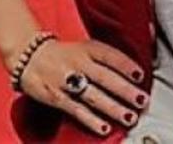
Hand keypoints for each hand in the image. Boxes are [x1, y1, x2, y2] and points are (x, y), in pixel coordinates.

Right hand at [16, 38, 148, 136]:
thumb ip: (109, 55)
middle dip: (125, 91)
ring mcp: (67, 82)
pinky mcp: (57, 98)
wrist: (30, 57)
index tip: (140, 75)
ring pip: (93, 96)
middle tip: (142, 100)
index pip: (110, 56)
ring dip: (113, 108)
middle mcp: (79, 64)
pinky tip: (104, 128)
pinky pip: (76, 111)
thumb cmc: (65, 54)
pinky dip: (91, 120)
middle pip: (105, 78)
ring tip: (129, 117)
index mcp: (88, 48)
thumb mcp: (87, 46)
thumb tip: (140, 54)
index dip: (126, 65)